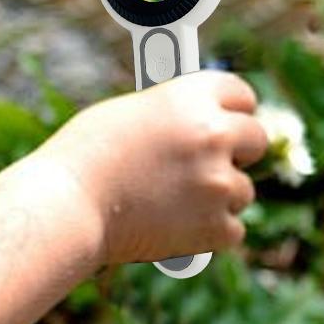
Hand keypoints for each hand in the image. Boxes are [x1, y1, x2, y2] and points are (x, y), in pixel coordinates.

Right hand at [31, 70, 268, 266]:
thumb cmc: (84, 155)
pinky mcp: (216, 227)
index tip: (229, 116)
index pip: (241, 93)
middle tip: (207, 160)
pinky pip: (231, 228)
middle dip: (236, 150)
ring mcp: (218, 183)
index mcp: (191, 98)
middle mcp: (213, 136)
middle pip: (256, 139)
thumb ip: (172, 116)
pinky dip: (208, 230)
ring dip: (217, 194)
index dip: (233, 107)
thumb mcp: (129, 113)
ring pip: (242, 189)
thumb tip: (190, 126)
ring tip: (170, 198)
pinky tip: (174, 223)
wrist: (68, 204)